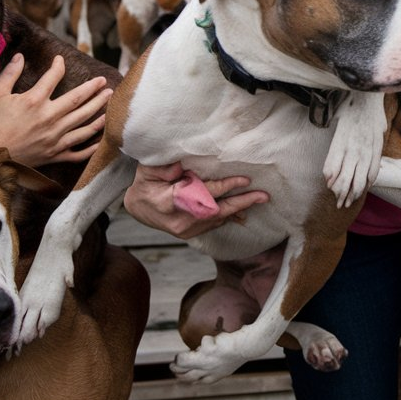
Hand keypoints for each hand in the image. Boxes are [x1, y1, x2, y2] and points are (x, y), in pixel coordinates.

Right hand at [0, 54, 111, 166]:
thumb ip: (9, 74)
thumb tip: (19, 56)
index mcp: (34, 102)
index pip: (53, 78)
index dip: (58, 66)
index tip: (60, 60)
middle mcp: (49, 119)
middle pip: (79, 101)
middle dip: (94, 89)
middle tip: (104, 81)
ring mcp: (54, 139)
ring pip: (84, 124)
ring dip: (99, 111)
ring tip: (109, 101)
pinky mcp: (54, 155)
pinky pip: (79, 152)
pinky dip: (92, 146)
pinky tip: (101, 138)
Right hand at [124, 162, 269, 239]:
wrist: (138, 208)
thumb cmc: (144, 184)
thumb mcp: (147, 170)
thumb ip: (163, 167)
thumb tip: (180, 166)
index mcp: (168, 202)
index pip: (201, 195)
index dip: (224, 187)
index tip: (244, 179)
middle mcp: (180, 220)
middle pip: (216, 212)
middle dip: (241, 202)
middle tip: (263, 195)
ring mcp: (186, 230)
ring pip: (218, 219)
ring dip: (239, 208)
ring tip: (259, 199)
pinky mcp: (190, 233)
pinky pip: (214, 224)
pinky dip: (229, 215)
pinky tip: (243, 209)